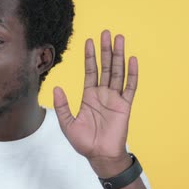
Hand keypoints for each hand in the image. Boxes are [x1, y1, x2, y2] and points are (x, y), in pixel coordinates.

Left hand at [53, 30, 137, 176]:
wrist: (100, 156)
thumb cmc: (84, 142)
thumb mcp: (67, 123)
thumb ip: (63, 105)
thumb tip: (56, 88)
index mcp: (89, 96)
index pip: (90, 71)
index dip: (90, 56)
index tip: (89, 41)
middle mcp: (103, 94)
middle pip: (105, 66)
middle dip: (105, 50)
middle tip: (106, 33)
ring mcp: (115, 98)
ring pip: (117, 72)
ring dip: (118, 56)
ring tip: (119, 39)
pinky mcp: (125, 106)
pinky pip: (130, 87)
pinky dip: (131, 73)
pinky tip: (131, 60)